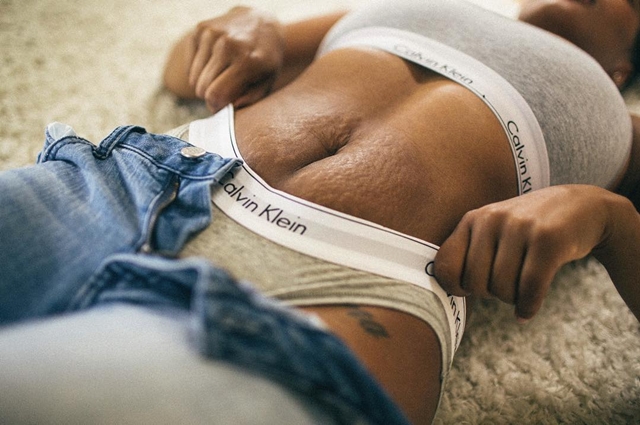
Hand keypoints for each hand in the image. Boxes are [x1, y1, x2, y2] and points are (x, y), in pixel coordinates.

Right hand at [188, 7, 284, 111]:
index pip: (216, 95)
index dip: (216, 107)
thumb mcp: (267, 82)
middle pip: (203, 88)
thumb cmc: (264, 61)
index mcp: (248, 61)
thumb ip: (249, 100)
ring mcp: (212, 34)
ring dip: (204, 84)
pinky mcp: (200, 29)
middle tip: (224, 91)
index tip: (223, 107)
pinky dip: (199, 71)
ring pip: (194, 79)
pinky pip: (189, 67)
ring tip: (222, 76)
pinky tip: (214, 63)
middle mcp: (228, 44)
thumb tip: (228, 108)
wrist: (261, 24)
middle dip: (211, 96)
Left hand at [434, 185, 618, 321]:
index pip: (444, 265)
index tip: (470, 289)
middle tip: (505, 286)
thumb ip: (468, 254)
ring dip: (513, 299)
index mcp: (472, 219)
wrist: (583, 207)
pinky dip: (527, 307)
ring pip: (503, 289)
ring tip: (521, 287)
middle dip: (490, 294)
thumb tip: (442, 295)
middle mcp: (491, 219)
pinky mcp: (547, 239)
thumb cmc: (528, 229)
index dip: (454, 286)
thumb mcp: (494, 230)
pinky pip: (529, 289)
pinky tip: (527, 311)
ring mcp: (520, 226)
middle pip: (476, 284)